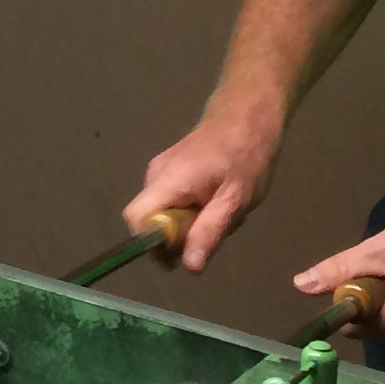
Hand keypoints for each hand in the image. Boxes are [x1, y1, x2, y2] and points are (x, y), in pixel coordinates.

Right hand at [129, 108, 283, 273]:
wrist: (248, 116)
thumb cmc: (246, 156)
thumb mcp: (235, 200)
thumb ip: (209, 232)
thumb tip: (189, 267)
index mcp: (168, 181)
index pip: (136, 219)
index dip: (152, 242)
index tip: (181, 250)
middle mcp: (155, 175)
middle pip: (149, 221)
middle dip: (177, 236)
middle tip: (213, 231)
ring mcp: (160, 170)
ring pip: (162, 213)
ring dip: (187, 224)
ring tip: (220, 213)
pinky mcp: (169, 170)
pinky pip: (169, 201)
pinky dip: (189, 210)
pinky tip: (215, 201)